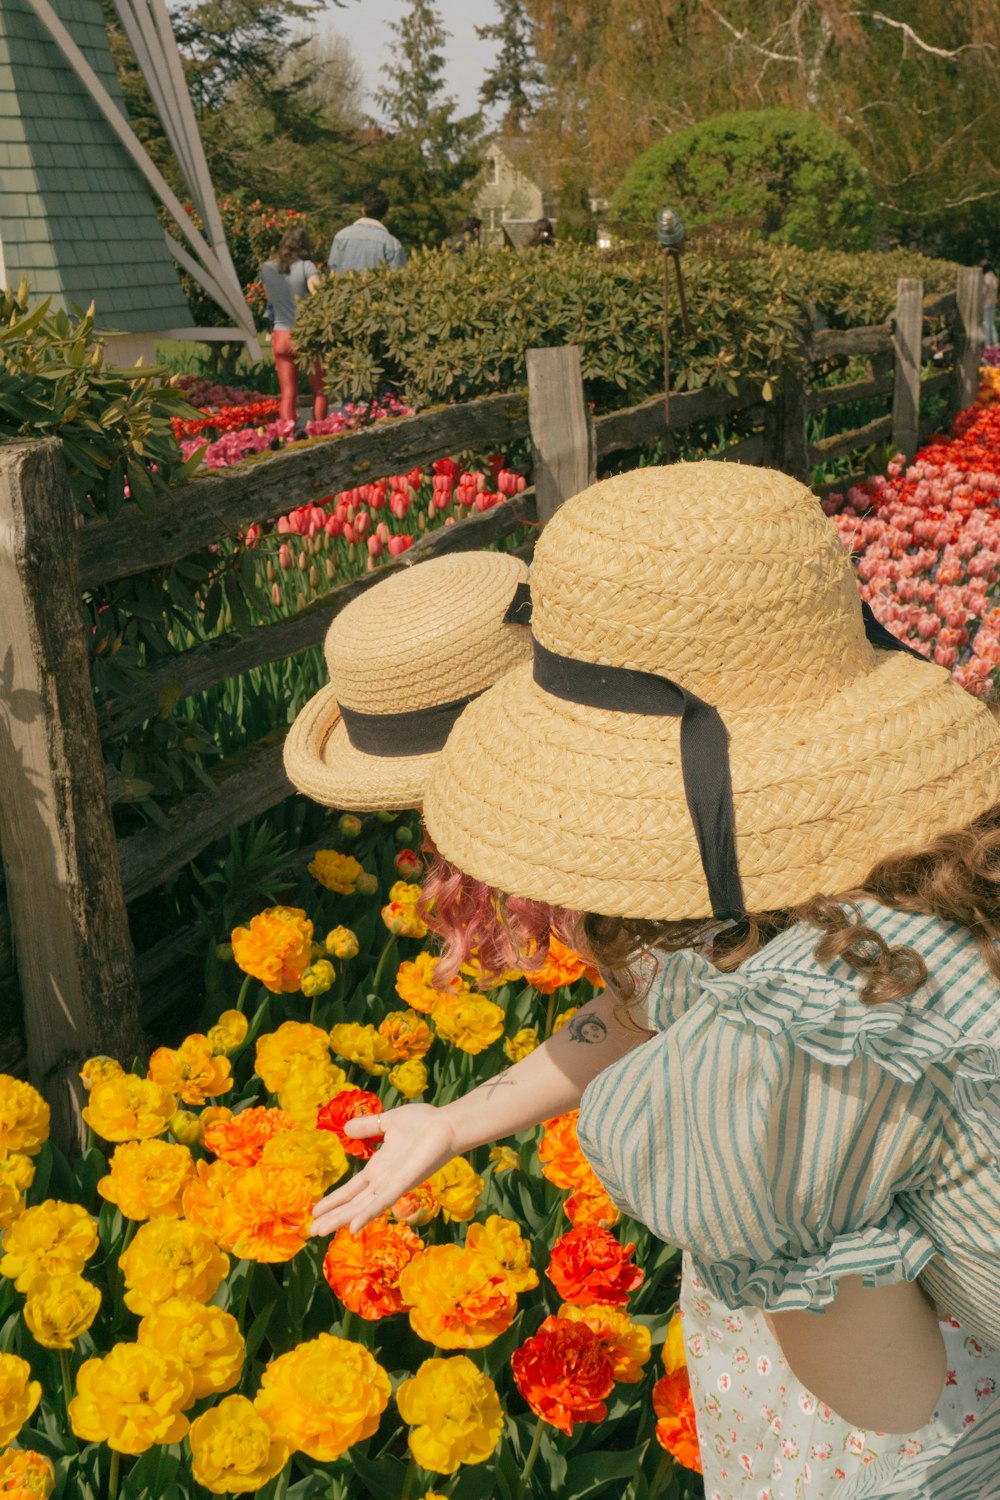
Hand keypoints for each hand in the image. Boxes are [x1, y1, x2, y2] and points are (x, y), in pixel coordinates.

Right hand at [309, 1102, 458, 1236]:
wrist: (447, 1123)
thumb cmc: (423, 1123)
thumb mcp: (388, 1122)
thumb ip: (368, 1127)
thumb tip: (347, 1128)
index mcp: (380, 1168)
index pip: (353, 1189)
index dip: (335, 1200)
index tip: (315, 1211)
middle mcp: (384, 1181)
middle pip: (354, 1203)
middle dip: (333, 1216)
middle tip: (311, 1231)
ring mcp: (394, 1184)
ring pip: (363, 1207)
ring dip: (341, 1219)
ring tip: (320, 1232)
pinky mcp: (405, 1183)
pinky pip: (383, 1201)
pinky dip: (368, 1214)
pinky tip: (353, 1228)